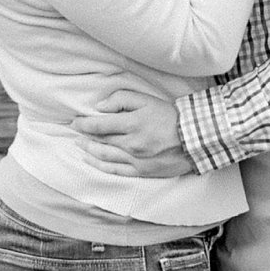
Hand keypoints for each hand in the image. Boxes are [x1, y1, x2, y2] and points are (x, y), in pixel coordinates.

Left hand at [70, 87, 194, 177]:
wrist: (195, 138)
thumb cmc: (169, 115)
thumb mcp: (146, 99)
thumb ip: (120, 99)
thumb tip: (100, 107)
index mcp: (132, 124)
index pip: (98, 125)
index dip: (83, 124)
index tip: (75, 122)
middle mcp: (131, 144)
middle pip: (100, 141)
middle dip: (84, 136)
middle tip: (75, 132)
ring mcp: (136, 160)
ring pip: (104, 156)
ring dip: (89, 151)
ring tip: (79, 145)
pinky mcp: (142, 171)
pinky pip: (116, 170)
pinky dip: (100, 166)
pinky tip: (91, 161)